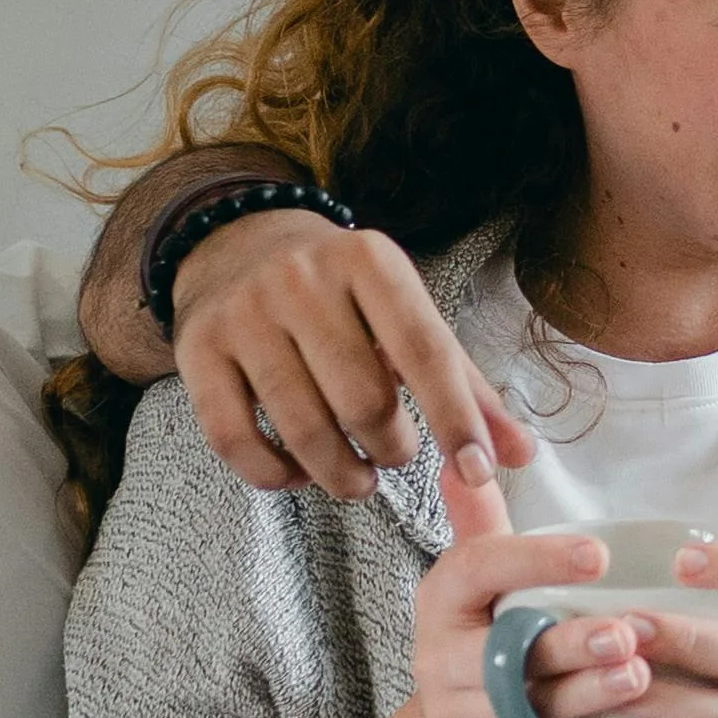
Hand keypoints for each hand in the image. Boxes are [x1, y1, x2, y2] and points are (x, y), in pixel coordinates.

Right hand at [180, 208, 535, 500]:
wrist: (236, 242)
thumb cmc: (341, 292)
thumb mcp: (407, 314)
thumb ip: (465, 385)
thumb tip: (520, 454)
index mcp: (370, 261)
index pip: (425, 352)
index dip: (457, 421)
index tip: (477, 474)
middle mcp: (302, 279)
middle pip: (363, 402)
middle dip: (392, 450)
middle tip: (395, 454)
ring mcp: (244, 313)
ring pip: (303, 430)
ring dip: (341, 475)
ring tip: (357, 475)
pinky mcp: (197, 347)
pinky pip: (236, 440)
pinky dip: (274, 475)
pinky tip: (297, 472)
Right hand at [397, 440, 654, 717]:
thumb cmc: (487, 639)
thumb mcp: (479, 580)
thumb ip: (485, 521)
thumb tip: (472, 452)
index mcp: (445, 599)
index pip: (481, 568)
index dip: (538, 560)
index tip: (600, 553)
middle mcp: (441, 660)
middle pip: (506, 649)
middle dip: (570, 641)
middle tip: (630, 631)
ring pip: (521, 711)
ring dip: (583, 697)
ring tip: (639, 679)